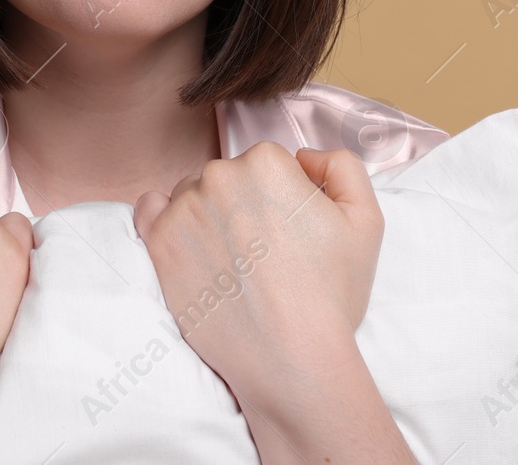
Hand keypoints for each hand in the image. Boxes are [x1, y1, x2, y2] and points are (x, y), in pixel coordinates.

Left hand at [131, 143, 383, 406]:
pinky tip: (191, 247)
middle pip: (230, 177)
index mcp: (267, 162)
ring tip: (234, 263)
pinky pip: (151, 209)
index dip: (284, 197)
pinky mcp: (159, 243)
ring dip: (208, 216)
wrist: (292, 359)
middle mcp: (219, 175)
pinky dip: (167, 221)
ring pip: (194, 195)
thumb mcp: (366, 219)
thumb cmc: (331, 293)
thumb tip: (305, 157)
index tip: (290, 232)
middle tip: (264, 253)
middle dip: (245, 205)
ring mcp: (184, 209)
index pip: (269, 163)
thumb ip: (341, 166)